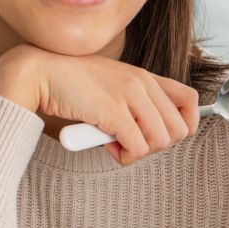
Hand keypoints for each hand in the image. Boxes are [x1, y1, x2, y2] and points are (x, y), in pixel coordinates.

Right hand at [0, 44, 199, 165]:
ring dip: (139, 152)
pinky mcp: (113, 112)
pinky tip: (106, 145)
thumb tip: (145, 133)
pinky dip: (125, 155)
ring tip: (115, 144)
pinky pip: (138, 147)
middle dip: (157, 146)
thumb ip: (130, 102)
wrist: (38, 72)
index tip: (160, 136)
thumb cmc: (68, 82)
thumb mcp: (109, 86)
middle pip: (179, 130)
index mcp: (143, 76)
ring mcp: (128, 96)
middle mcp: (141, 83)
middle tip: (131, 143)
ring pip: (161, 142)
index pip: (190, 101)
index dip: (183, 126)